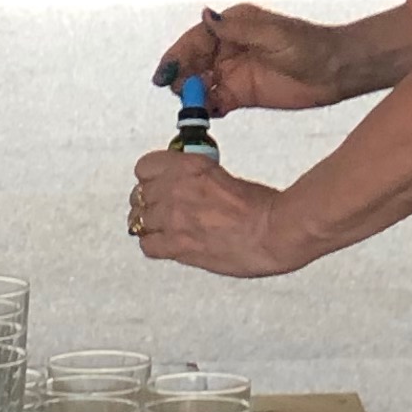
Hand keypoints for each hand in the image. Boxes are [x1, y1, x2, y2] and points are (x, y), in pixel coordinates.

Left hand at [128, 148, 295, 279]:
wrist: (274, 231)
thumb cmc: (261, 206)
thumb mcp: (221, 176)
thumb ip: (195, 179)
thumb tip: (184, 186)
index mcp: (189, 166)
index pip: (145, 167)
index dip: (149, 177)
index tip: (156, 183)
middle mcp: (176, 189)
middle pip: (138, 195)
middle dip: (149, 202)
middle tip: (162, 209)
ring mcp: (174, 218)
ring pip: (138, 220)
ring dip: (150, 224)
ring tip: (163, 228)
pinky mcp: (178, 245)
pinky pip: (147, 246)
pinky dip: (154, 245)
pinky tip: (166, 244)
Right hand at [153, 4, 353, 114]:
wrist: (334, 72)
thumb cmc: (308, 46)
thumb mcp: (271, 35)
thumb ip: (237, 28)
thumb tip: (206, 14)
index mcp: (233, 26)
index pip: (196, 39)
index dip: (178, 56)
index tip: (166, 73)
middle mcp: (228, 47)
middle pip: (193, 63)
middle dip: (181, 77)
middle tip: (178, 92)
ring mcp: (233, 72)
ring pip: (200, 83)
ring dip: (192, 95)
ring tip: (191, 106)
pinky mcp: (241, 94)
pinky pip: (215, 102)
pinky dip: (207, 109)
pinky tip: (206, 115)